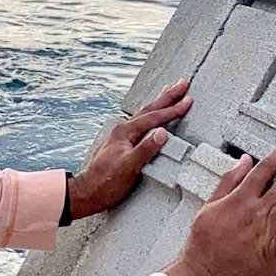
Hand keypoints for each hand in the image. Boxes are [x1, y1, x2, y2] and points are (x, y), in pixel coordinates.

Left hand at [67, 80, 192, 220]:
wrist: (87, 192)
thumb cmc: (106, 182)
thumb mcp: (129, 167)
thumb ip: (146, 149)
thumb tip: (163, 133)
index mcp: (125, 132)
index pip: (154, 118)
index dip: (172, 109)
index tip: (188, 101)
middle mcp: (122, 130)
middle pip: (149, 109)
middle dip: (167, 96)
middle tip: (182, 83)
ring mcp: (121, 137)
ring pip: (144, 115)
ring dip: (159, 103)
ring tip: (168, 92)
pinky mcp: (122, 144)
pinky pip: (141, 124)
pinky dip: (151, 116)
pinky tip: (152, 118)